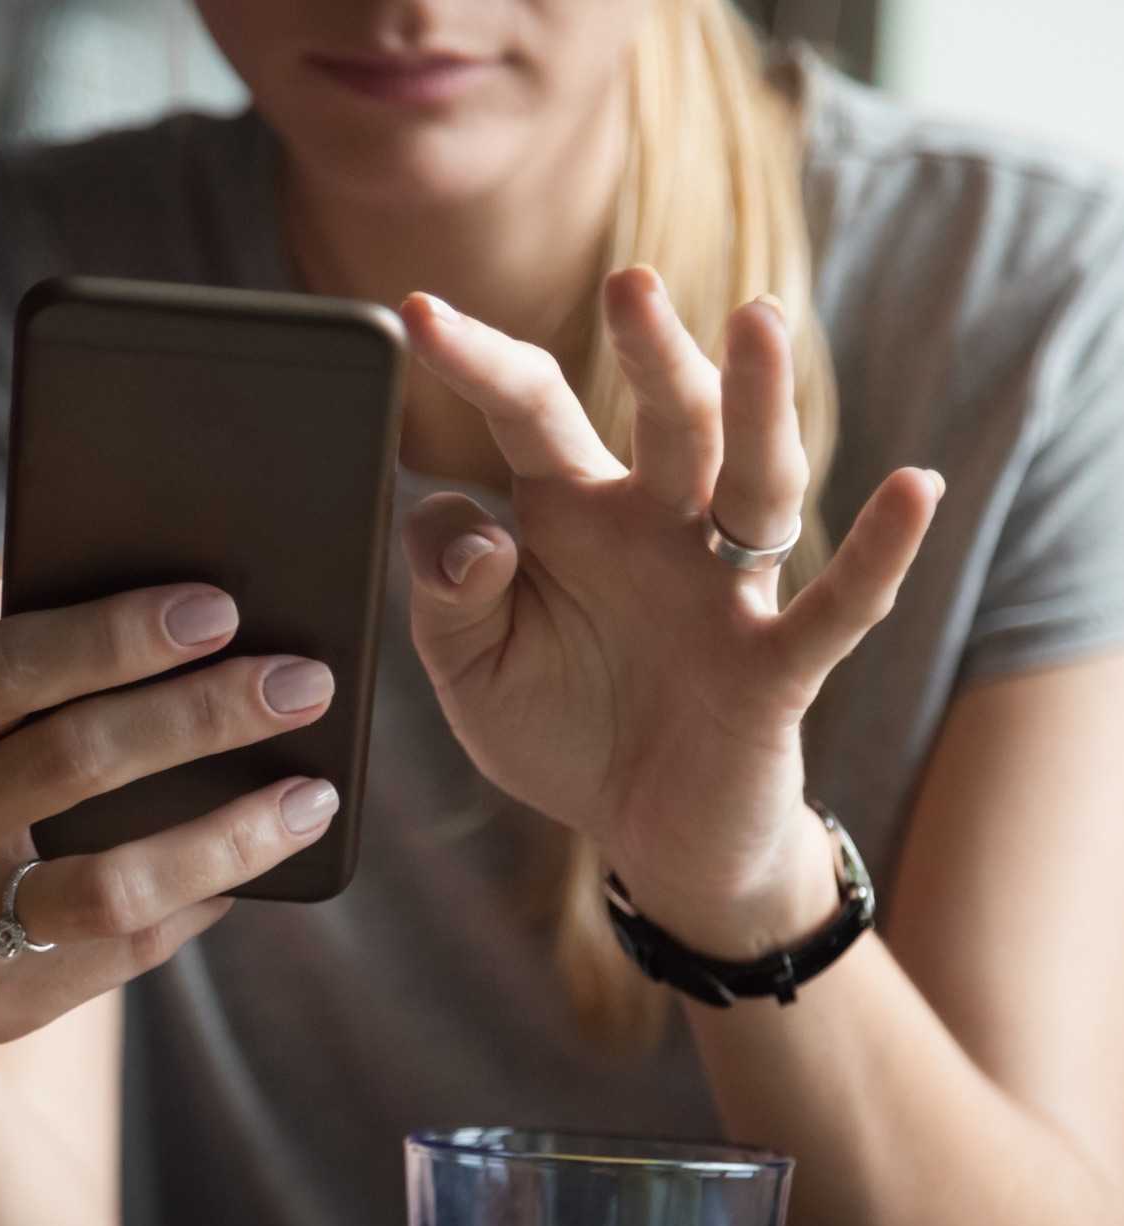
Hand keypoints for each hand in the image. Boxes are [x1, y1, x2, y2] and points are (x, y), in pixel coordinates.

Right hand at [0, 581, 338, 1072]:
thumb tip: (41, 574)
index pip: (10, 670)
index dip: (117, 635)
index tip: (216, 608)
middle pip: (79, 761)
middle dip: (205, 713)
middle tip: (305, 682)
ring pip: (114, 882)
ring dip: (229, 836)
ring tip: (313, 797)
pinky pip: (122, 952)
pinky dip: (199, 903)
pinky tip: (254, 867)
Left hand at [397, 269, 939, 954]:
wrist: (642, 831)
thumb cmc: (555, 725)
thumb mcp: (466, 663)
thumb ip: (446, 591)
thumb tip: (475, 534)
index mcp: (568, 512)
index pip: (526, 411)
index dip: (476, 362)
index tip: (420, 312)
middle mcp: (655, 527)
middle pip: (664, 418)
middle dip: (650, 350)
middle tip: (629, 284)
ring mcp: (723, 588)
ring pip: (752, 478)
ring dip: (760, 403)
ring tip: (760, 323)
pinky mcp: (776, 664)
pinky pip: (838, 602)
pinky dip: (879, 551)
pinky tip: (915, 487)